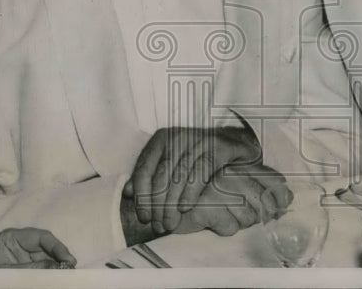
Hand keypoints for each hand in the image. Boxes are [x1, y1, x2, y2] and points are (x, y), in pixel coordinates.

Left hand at [0, 227, 75, 268]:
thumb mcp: (8, 273)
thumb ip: (33, 268)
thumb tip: (59, 265)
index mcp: (10, 238)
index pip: (41, 237)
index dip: (57, 247)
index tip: (68, 259)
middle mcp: (19, 245)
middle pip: (46, 247)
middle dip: (59, 257)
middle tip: (71, 267)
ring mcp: (22, 257)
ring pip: (46, 258)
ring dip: (57, 265)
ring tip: (68, 272)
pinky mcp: (24, 269)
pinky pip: (41, 268)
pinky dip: (50, 272)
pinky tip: (58, 276)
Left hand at [127, 125, 261, 233]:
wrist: (233, 144)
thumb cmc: (196, 159)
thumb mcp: (169, 164)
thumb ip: (149, 176)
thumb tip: (128, 192)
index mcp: (162, 139)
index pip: (144, 168)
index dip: (142, 196)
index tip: (143, 217)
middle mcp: (179, 136)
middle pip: (162, 175)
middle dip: (157, 205)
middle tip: (158, 226)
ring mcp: (199, 140)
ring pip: (180, 176)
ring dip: (173, 204)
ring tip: (170, 224)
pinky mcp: (218, 147)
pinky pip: (201, 172)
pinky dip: (191, 192)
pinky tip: (186, 208)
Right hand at [174, 164, 292, 236]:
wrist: (171, 202)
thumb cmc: (206, 194)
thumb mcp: (234, 184)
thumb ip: (260, 186)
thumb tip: (288, 198)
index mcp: (240, 164)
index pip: (274, 179)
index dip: (281, 198)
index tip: (279, 208)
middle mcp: (230, 172)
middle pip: (264, 203)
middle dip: (258, 215)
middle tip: (243, 214)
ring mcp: (217, 188)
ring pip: (248, 218)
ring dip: (239, 222)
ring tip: (223, 214)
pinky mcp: (205, 206)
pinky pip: (230, 228)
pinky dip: (223, 228)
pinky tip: (212, 220)